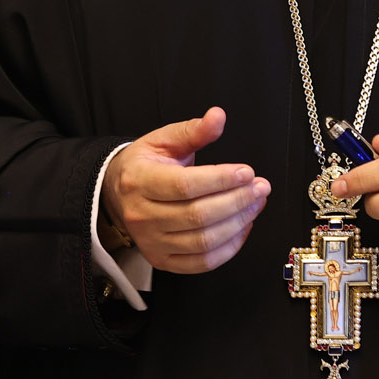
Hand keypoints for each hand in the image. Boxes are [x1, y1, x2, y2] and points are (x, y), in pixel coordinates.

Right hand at [98, 107, 270, 274]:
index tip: (248, 172)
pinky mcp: (162, 261)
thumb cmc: (145, 164)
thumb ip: (193, 130)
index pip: (184, 185)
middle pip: (197, 216)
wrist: (117, 193)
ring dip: (238, 224)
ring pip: (203, 241)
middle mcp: (142, 216)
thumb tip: (218, 116)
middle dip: (237, 202)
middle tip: (261, 188)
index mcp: (139, 180)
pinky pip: (202, 263)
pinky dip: (229, 248)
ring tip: (256, 204)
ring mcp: (151, 243)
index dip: (220, 180)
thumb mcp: (164, 140)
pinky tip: (243, 227)